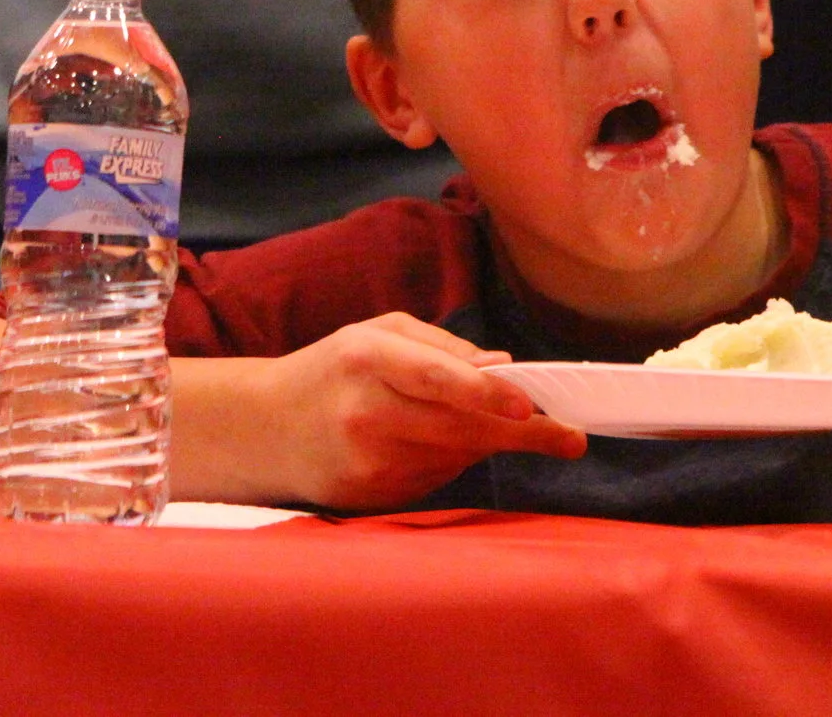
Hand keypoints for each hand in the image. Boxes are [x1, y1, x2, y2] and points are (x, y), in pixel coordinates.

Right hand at [261, 313, 585, 510]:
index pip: (436, 378)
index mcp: (366, 357)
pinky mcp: (369, 496)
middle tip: (569, 439)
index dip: (487, 394)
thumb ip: (442, 346)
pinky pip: (433, 481)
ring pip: (454, 457)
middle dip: (521, 434)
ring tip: (486, 426)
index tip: (533, 407)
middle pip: (459, 429)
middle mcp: (365, 412)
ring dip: (482, 444)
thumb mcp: (376, 335)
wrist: (262, 428)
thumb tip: (505, 368)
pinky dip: (449, 463)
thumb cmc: (331, 370)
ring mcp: (366, 461)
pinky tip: (429, 446)